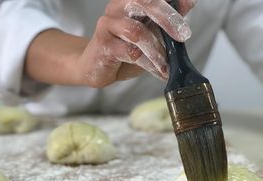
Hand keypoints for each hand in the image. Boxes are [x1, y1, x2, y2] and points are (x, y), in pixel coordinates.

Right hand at [77, 0, 195, 86]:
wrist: (95, 66)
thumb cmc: (122, 49)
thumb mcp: (149, 32)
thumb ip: (166, 19)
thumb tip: (188, 3)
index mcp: (130, 0)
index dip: (170, 1)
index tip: (188, 5)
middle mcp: (118, 7)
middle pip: (145, 2)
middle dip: (168, 19)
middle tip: (183, 35)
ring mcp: (108, 24)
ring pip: (137, 32)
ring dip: (156, 50)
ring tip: (165, 64)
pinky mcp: (103, 44)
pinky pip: (129, 52)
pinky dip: (147, 63)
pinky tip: (156, 70)